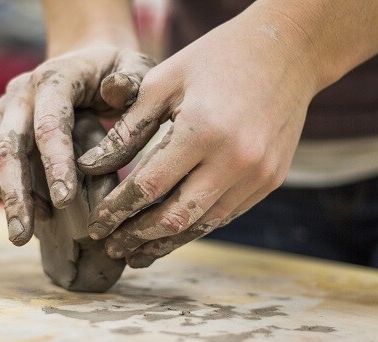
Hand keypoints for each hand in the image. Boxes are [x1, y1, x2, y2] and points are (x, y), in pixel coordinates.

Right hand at [0, 45, 154, 245]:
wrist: (83, 61)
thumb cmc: (115, 71)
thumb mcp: (135, 66)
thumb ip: (132, 79)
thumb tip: (114, 91)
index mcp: (55, 79)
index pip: (50, 123)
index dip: (55, 163)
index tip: (65, 202)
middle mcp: (20, 94)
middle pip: (7, 146)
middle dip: (15, 194)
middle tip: (22, 236)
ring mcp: (2, 111)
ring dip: (3, 196)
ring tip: (26, 231)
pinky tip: (20, 209)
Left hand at [78, 16, 318, 266]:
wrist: (287, 50)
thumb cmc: (216, 59)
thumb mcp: (164, 81)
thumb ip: (127, 128)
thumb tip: (90, 167)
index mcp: (202, 130)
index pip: (148, 186)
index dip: (117, 210)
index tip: (95, 225)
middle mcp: (235, 159)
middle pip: (175, 216)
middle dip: (137, 237)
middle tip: (111, 247)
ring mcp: (258, 174)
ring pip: (203, 225)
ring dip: (166, 243)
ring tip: (136, 254)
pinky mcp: (271, 180)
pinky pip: (226, 214)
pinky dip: (195, 227)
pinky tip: (173, 233)